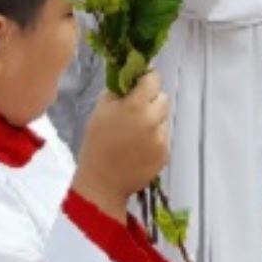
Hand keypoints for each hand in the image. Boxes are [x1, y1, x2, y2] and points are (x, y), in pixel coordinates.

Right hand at [73, 70, 171, 221]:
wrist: (101, 183)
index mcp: (135, 106)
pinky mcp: (165, 153)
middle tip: (136, 112)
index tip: (139, 86)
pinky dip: (155, 139)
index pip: (154, 79)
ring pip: (164, 118)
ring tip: (135, 134)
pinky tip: (139, 148)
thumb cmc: (96, 144)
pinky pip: (164, 137)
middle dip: (151, 101)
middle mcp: (152, 119)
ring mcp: (161, 138)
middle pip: (163, 97)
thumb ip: (117, 91)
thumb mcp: (100, 111)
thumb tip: (129, 78)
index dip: (146, 80)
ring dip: (154, 120)